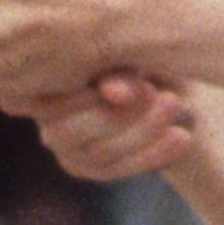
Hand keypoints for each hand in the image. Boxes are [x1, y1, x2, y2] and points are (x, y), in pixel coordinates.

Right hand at [20, 71, 209, 181]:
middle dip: (121, 116)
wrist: (163, 83)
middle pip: (69, 130)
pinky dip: (153, 154)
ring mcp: (65, 149)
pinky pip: (119, 168)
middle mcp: (44, 119)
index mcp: (41, 83)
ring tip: (176, 107)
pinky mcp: (91, 168)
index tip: (141, 83)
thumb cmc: (137, 55)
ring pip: (99, 152)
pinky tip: (182, 137)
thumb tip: (113, 93)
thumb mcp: (132, 56)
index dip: (88, 95)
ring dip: (143, 132)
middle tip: (167, 98)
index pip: (48, 98)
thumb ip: (118, 73)